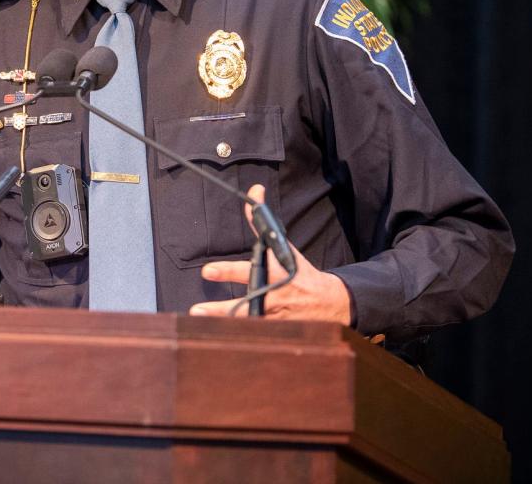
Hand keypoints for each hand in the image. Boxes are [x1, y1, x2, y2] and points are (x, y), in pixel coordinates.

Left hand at [188, 185, 351, 324]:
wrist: (333, 303)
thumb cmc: (301, 273)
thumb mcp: (283, 247)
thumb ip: (261, 222)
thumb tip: (255, 190)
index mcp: (276, 273)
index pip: (250, 269)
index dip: (228, 271)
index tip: (206, 271)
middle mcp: (276, 296)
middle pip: (247, 303)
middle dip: (223, 308)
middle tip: (198, 310)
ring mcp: (278, 318)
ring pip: (250, 325)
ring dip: (226, 326)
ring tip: (200, 327)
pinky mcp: (279, 332)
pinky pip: (259, 337)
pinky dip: (243, 339)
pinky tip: (220, 341)